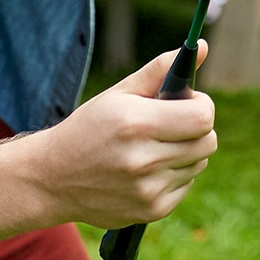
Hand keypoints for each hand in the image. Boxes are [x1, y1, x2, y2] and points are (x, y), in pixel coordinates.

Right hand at [16, 44, 216, 230]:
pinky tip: (148, 170)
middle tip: (174, 123)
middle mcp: (143, 160)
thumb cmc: (89, 128)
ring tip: (155, 146)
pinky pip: (186, 185)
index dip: (201, 106)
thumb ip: (161, 70)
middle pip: (207, 141)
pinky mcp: (151, 211)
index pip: (202, 117)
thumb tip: (202, 48)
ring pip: (199, 163)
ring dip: (186, 152)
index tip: (189, 102)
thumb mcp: (119, 94)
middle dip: (197, 128)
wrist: (52, 179)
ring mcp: (147, 190)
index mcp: (136, 124)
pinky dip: (175, 175)